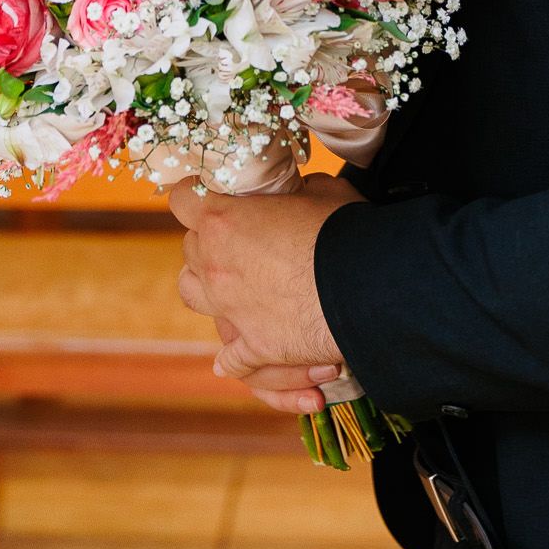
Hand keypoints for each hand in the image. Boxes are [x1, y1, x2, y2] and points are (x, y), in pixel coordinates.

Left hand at [169, 171, 363, 413]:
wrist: (367, 287)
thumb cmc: (344, 230)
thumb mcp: (324, 190)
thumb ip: (300, 189)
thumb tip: (303, 190)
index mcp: (223, 220)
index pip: (181, 199)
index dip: (194, 194)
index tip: (208, 193)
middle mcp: (214, 264)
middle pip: (190, 246)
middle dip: (209, 239)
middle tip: (238, 237)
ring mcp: (230, 308)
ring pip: (192, 294)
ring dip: (205, 286)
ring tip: (229, 284)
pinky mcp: (254, 346)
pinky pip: (230, 359)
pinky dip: (233, 358)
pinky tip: (240, 353)